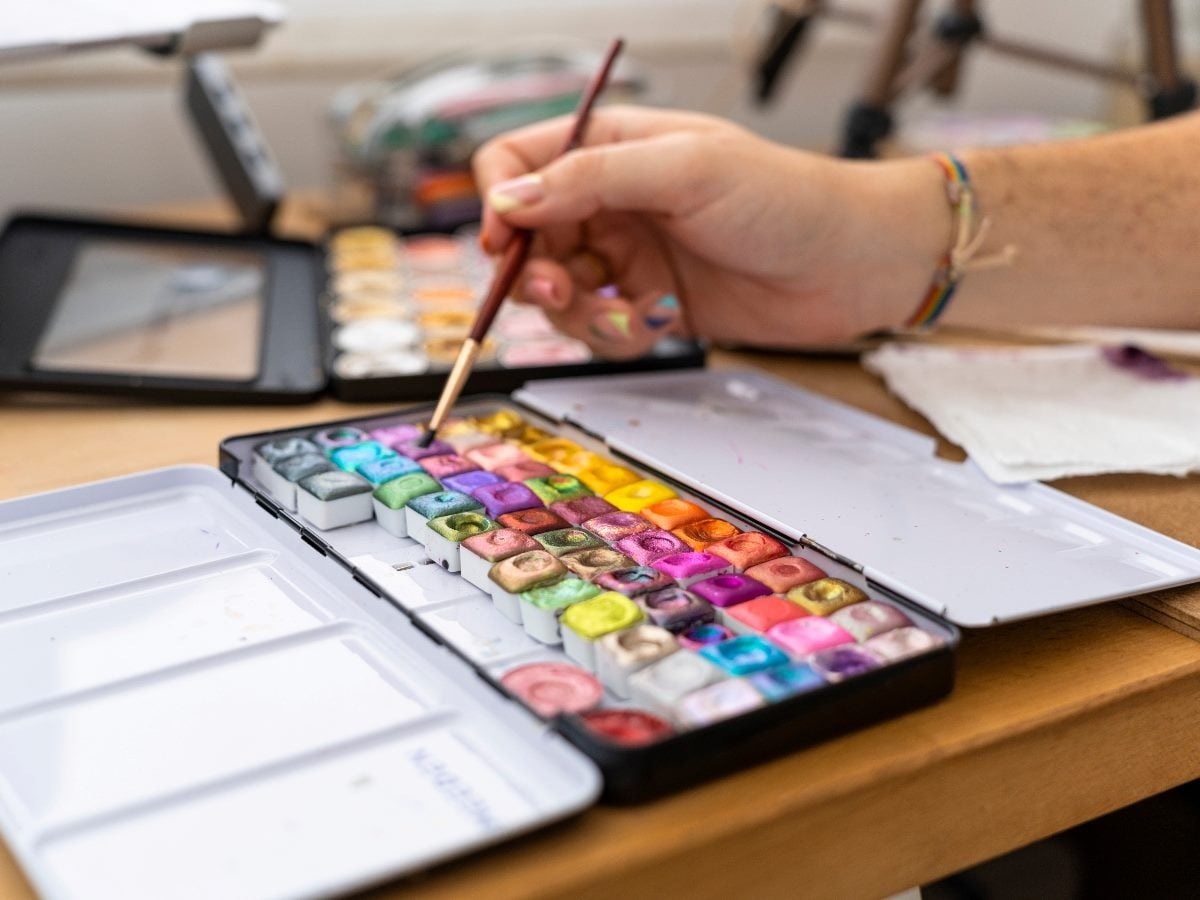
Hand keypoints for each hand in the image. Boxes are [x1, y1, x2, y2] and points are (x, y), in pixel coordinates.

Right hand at [473, 105, 947, 356]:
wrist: (853, 265)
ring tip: (627, 315)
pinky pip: (601, 328)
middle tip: (565, 294)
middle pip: (528, 240)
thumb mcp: (684, 171)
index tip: (504, 244)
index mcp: (612, 148)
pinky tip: (658, 323)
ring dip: (581, 314)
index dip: (498, 203)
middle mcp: (611, 201)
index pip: (516, 164)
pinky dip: (618, 334)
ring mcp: (630, 255)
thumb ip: (589, 180)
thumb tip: (506, 199)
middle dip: (538, 274)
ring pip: (560, 293)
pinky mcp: (650, 304)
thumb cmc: (786, 198)